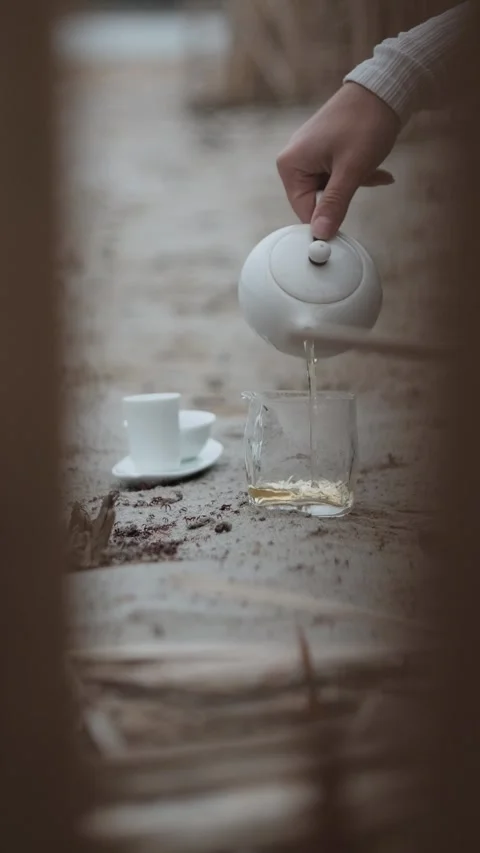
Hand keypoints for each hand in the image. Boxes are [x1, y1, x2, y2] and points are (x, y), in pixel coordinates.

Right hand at [276, 82, 400, 238]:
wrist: (384, 88)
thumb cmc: (365, 124)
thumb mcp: (350, 171)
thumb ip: (333, 205)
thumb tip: (321, 234)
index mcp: (290, 165)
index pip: (303, 211)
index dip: (326, 219)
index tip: (346, 220)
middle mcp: (294, 159)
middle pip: (316, 200)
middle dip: (343, 197)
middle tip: (361, 179)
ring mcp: (309, 153)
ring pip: (330, 188)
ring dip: (354, 185)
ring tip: (371, 168)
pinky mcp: (323, 150)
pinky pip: (336, 175)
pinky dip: (356, 175)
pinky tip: (376, 169)